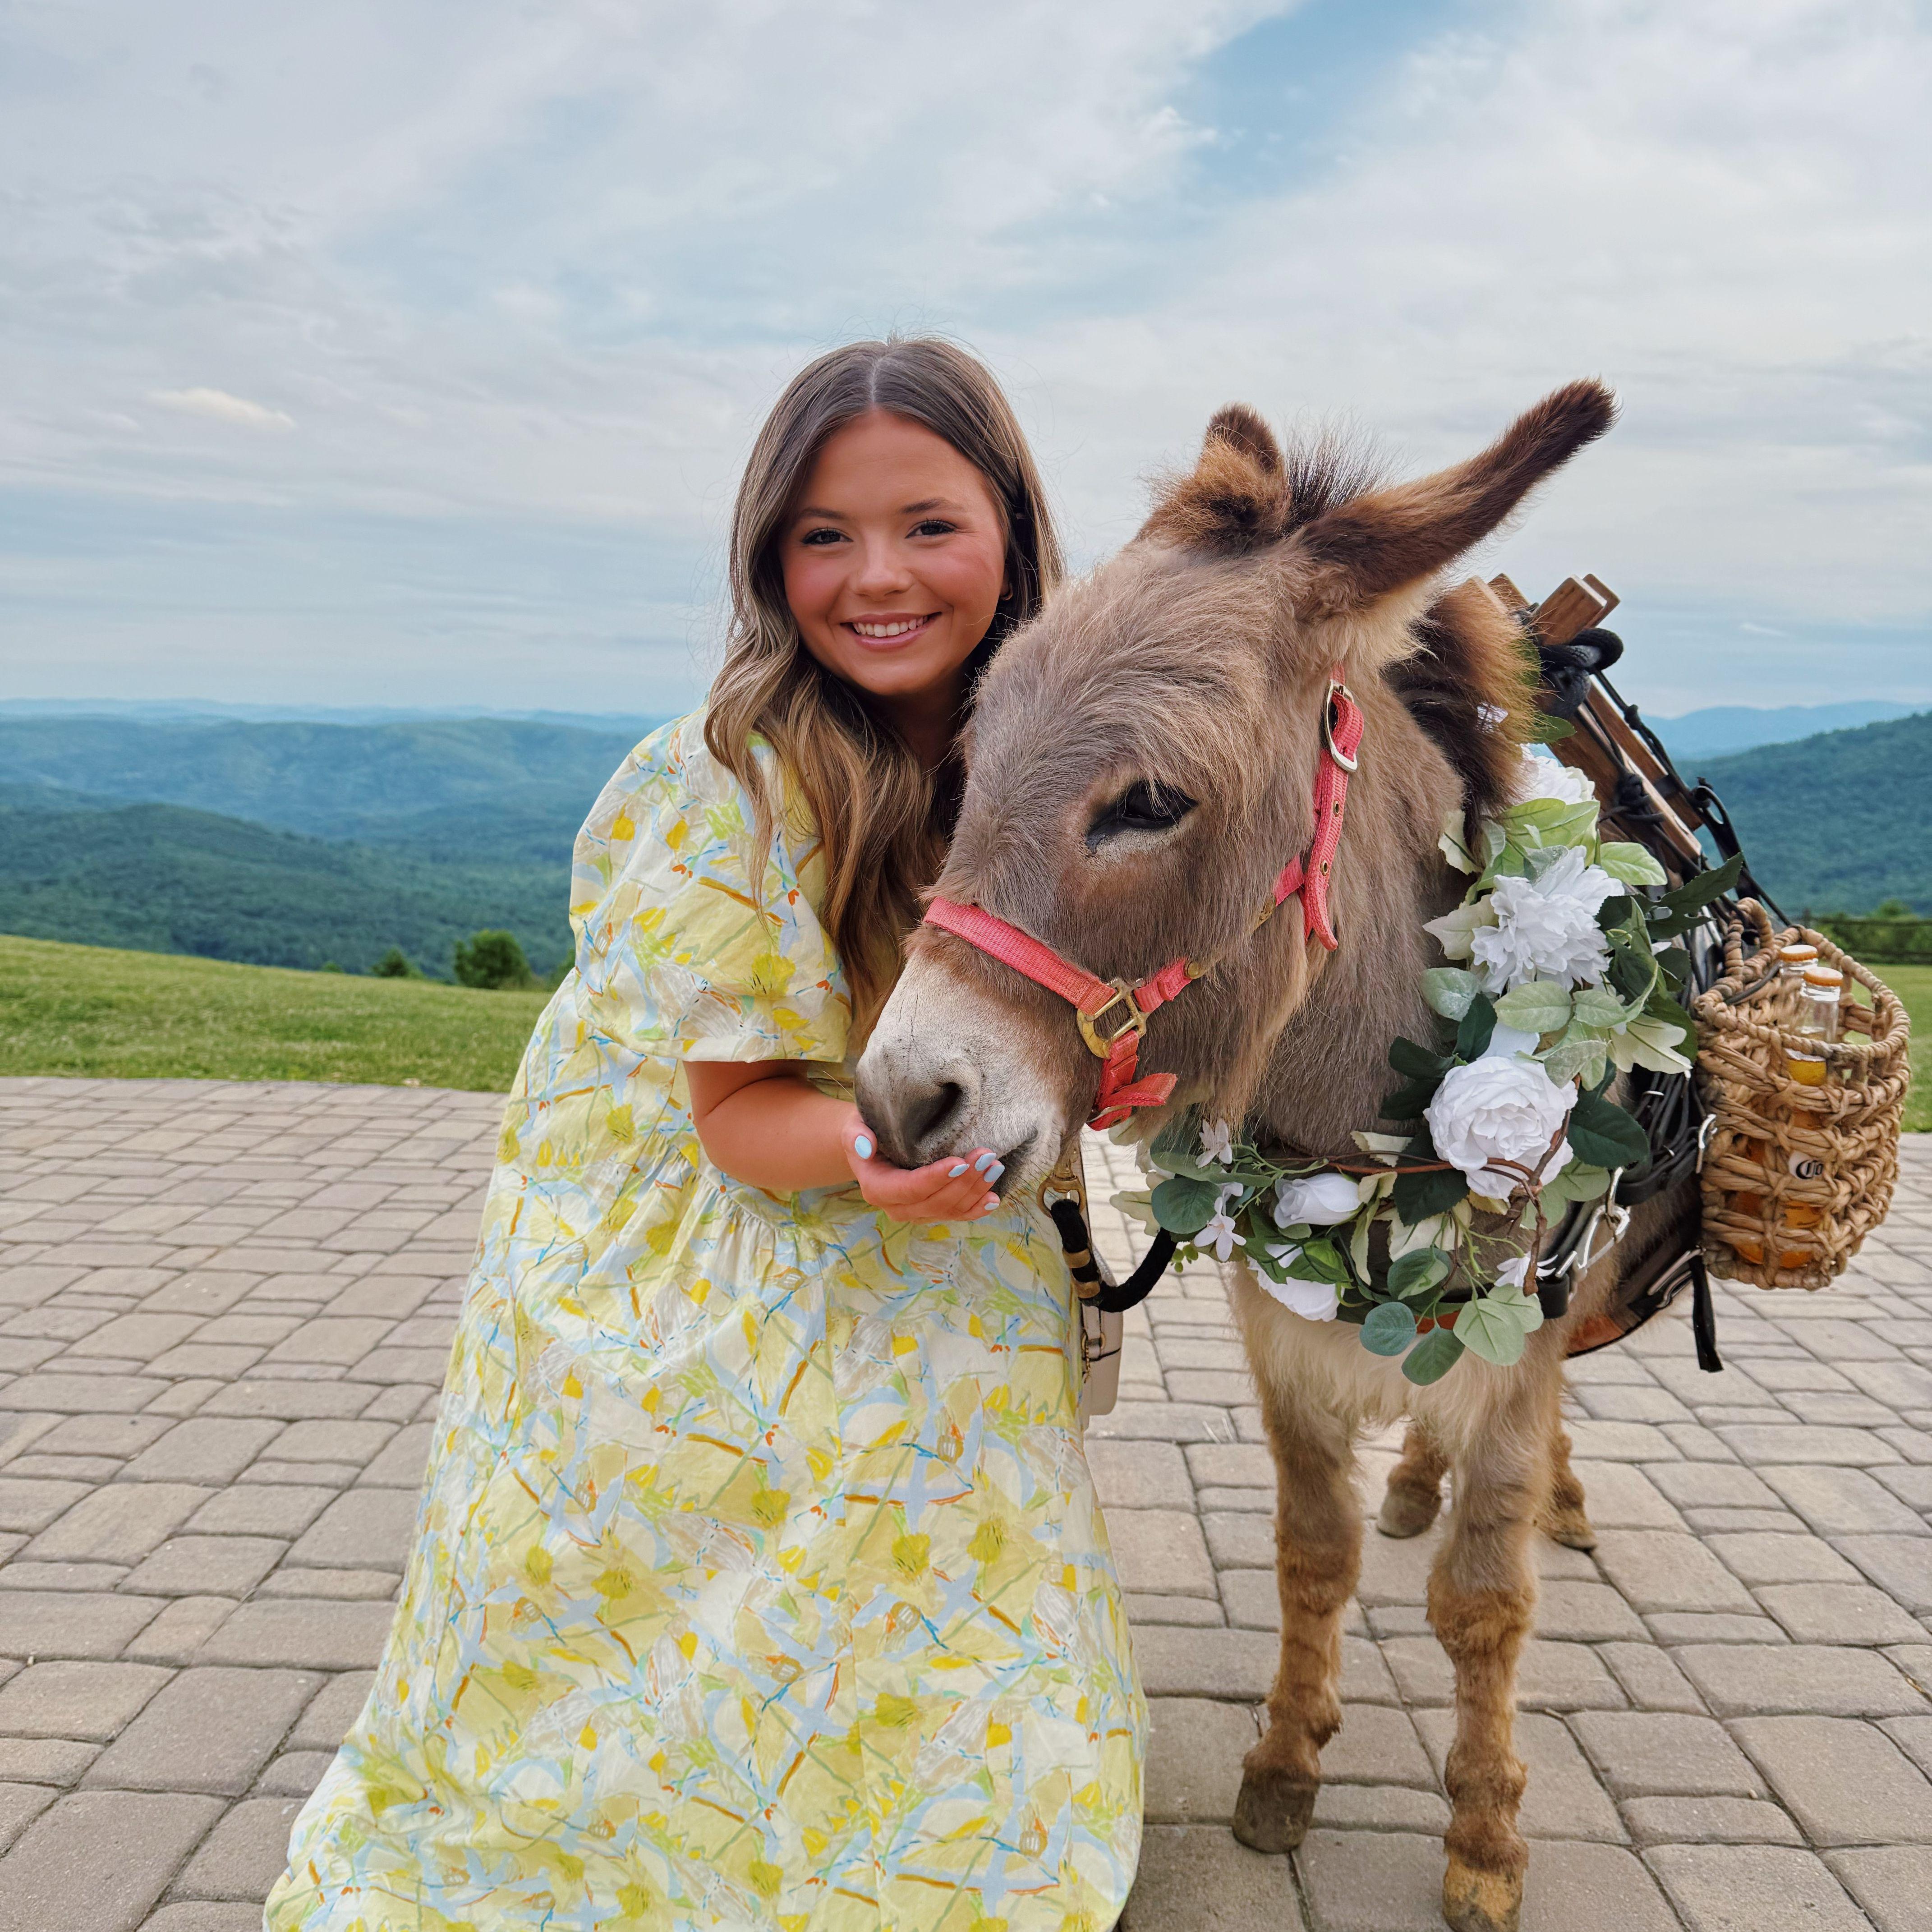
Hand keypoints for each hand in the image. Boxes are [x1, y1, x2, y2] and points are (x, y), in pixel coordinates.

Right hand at [840, 1108, 1005, 1223]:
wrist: (873, 1146)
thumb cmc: (867, 1130)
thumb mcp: (854, 1127)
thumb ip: (856, 1136)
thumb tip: (866, 1146)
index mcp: (877, 1188)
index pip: (910, 1188)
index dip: (936, 1178)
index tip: (960, 1162)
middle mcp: (897, 1208)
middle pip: (935, 1202)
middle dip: (964, 1181)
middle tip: (987, 1156)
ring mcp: (916, 1214)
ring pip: (950, 1210)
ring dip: (976, 1191)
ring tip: (995, 1166)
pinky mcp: (932, 1212)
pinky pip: (957, 1216)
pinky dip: (976, 1209)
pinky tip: (994, 1198)